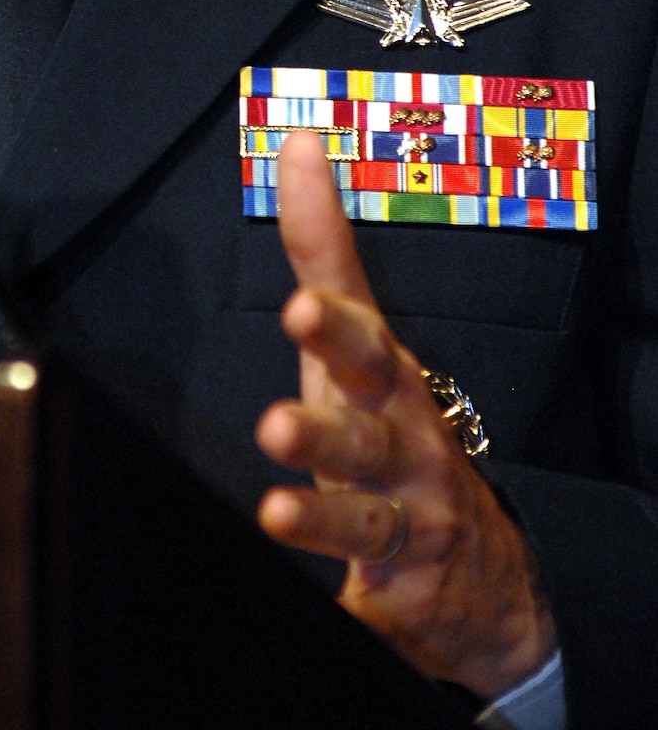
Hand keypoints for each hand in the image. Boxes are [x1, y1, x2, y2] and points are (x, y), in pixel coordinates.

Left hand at [254, 132, 555, 696]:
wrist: (487, 570)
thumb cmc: (396, 427)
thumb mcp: (363, 343)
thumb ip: (324, 250)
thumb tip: (297, 140)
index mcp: (390, 386)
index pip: (363, 346)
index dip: (333, 327)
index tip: (297, 307)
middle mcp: (406, 453)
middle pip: (365, 438)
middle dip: (322, 431)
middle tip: (272, 423)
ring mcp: (410, 531)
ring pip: (366, 525)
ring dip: (322, 521)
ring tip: (275, 514)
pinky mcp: (399, 606)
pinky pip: (368, 617)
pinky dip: (349, 618)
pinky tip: (330, 616)